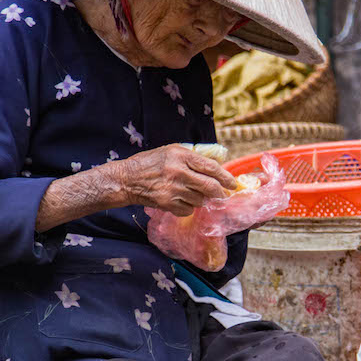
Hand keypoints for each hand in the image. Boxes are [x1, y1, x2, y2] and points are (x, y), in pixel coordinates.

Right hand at [114, 144, 236, 215]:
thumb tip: (216, 164)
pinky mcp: (167, 204)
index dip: (225, 176)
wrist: (127, 179)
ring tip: (194, 194)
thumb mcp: (171, 150)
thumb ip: (192, 156)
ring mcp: (173, 189)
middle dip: (220, 192)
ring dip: (202, 199)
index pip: (211, 167)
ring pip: (200, 200)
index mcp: (181, 156)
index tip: (233, 183)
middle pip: (210, 186)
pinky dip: (189, 207)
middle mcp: (178, 172)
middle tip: (223, 194)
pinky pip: (188, 210)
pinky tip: (182, 200)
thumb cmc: (150, 163)